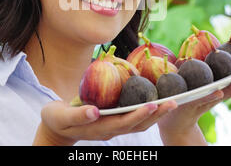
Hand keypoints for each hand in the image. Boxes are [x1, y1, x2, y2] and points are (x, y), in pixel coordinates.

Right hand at [33, 99, 176, 144]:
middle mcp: (110, 129)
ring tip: (172, 102)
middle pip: (138, 124)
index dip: (139, 114)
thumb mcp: (61, 116)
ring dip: (156, 114)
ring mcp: (113, 126)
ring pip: (139, 123)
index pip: (124, 123)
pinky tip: (156, 100)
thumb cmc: (56, 119)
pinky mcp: (113, 121)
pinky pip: (134, 117)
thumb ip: (77, 115)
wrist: (55, 128)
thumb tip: (94, 111)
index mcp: (100, 128)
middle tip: (174, 102)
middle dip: (156, 114)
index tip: (153, 104)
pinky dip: (147, 110)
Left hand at [157, 40, 230, 143]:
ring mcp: (207, 100)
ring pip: (226, 92)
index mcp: (222, 85)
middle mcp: (218, 93)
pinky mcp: (192, 105)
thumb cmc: (191, 93)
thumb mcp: (204, 74)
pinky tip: (220, 90)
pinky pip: (203, 100)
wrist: (173, 118)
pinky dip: (212, 96)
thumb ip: (220, 60)